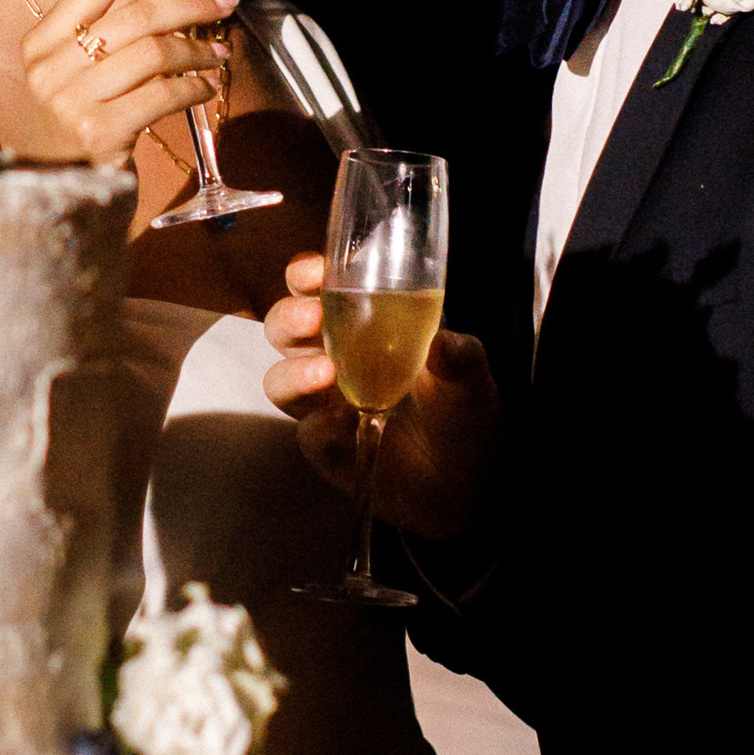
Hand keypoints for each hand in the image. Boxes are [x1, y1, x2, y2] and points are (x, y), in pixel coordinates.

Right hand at [13, 0, 234, 169]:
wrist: (53, 193)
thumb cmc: (74, 125)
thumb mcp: (72, 74)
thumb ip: (101, 36)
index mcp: (42, 41)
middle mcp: (51, 66)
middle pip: (136, 15)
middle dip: (190, 3)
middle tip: (225, 0)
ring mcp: (72, 100)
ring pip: (154, 53)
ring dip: (197, 51)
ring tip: (219, 54)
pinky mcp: (100, 133)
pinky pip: (163, 96)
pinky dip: (193, 89)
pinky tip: (205, 89)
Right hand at [261, 252, 503, 541]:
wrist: (467, 484)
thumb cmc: (463, 414)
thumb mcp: (472, 377)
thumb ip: (460, 356)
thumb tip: (443, 341)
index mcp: (364, 326)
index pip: (321, 290)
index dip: (307, 275)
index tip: (315, 270)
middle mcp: (334, 359)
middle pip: (285, 330)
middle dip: (289, 318)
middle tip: (312, 318)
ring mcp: (325, 406)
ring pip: (281, 381)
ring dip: (295, 373)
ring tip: (325, 375)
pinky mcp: (328, 449)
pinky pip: (308, 434)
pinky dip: (318, 427)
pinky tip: (342, 424)